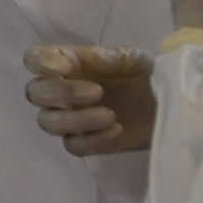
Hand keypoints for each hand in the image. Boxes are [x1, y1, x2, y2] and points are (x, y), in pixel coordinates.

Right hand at [23, 45, 155, 154]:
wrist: (169, 104)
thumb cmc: (144, 73)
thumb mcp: (131, 57)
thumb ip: (109, 56)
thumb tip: (90, 60)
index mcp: (67, 63)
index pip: (34, 60)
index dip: (40, 63)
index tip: (64, 67)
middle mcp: (61, 90)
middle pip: (35, 94)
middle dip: (62, 93)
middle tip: (97, 92)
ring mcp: (72, 118)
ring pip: (49, 123)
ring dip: (77, 120)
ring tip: (110, 115)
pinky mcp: (88, 143)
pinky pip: (74, 146)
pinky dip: (93, 139)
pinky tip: (116, 129)